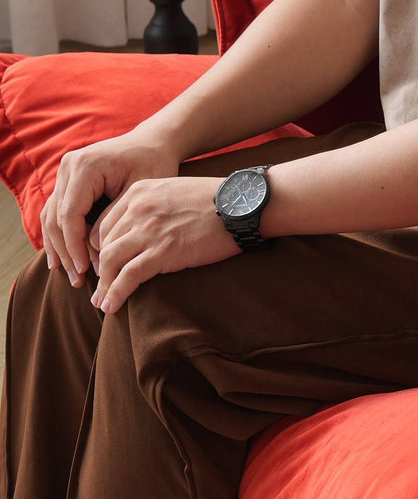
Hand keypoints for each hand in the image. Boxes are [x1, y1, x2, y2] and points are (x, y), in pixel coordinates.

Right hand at [40, 133, 180, 287]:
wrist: (152, 144)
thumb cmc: (154, 166)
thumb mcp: (139, 193)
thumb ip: (115, 218)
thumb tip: (97, 249)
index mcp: (84, 167)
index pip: (70, 214)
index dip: (75, 246)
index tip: (86, 271)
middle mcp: (68, 167)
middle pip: (56, 217)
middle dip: (66, 252)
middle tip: (78, 281)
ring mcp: (65, 173)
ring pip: (52, 216)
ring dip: (60, 248)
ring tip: (71, 276)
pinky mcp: (69, 182)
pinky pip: (57, 212)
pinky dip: (60, 237)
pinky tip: (65, 260)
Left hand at [89, 176, 239, 314]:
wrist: (240, 205)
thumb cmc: (219, 200)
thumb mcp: (178, 192)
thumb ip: (159, 206)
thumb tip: (160, 227)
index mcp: (138, 193)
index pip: (106, 223)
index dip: (100, 247)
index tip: (103, 265)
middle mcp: (136, 210)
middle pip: (102, 243)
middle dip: (97, 268)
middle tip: (97, 288)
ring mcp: (148, 231)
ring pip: (109, 260)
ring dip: (103, 285)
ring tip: (101, 303)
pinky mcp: (162, 253)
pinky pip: (128, 275)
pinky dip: (115, 292)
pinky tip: (111, 306)